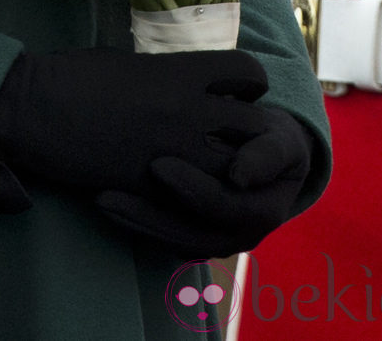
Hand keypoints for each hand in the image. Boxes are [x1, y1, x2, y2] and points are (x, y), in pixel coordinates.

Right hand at [0, 47, 269, 194]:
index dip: (249, 83)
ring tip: (215, 170)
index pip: (249, 72)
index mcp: (181, 72)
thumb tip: (188, 83)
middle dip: (252, 134)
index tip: (236, 91)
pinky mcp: (154, 190)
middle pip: (256, 127)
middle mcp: (188, 112)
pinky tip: (183, 191)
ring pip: (237, 172)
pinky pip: (197, 202)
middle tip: (234, 138)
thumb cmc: (73, 75)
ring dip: (231, 171)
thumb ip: (169, 74)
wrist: (34, 111)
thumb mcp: (130, 61)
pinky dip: (198, 199)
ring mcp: (174, 154)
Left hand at [96, 105, 313, 256]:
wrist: (265, 152)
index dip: (192, 189)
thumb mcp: (282, 140)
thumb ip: (267, 153)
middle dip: (148, 214)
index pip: (223, 207)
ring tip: (100, 199)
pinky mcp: (193, 236)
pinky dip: (136, 222)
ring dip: (135, 223)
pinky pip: (162, 236)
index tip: (158, 165)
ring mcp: (214, 240)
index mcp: (264, 213)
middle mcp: (239, 236)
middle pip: (189, 234)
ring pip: (171, 241)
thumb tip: (240, 175)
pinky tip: (107, 200)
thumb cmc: (272, 139)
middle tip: (109, 192)